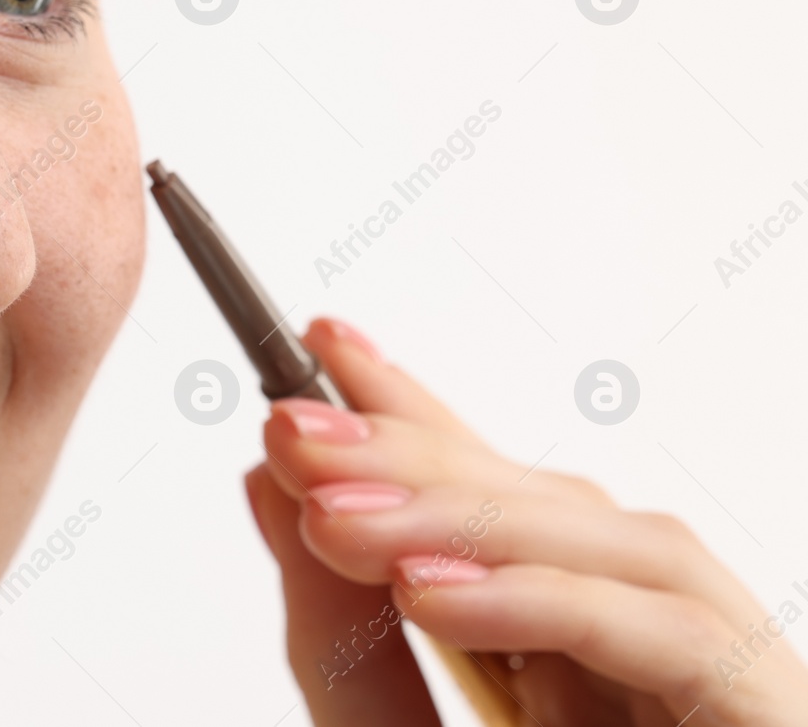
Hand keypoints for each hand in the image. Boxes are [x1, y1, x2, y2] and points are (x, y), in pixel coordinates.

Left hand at [245, 317, 807, 725]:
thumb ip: (341, 636)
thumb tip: (271, 488)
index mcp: (557, 644)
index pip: (487, 495)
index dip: (415, 406)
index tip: (321, 342)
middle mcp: (642, 644)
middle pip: (545, 503)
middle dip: (419, 450)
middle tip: (292, 420)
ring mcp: (717, 678)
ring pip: (622, 544)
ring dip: (473, 516)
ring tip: (335, 509)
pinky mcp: (765, 721)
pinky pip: (676, 639)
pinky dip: (553, 602)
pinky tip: (433, 592)